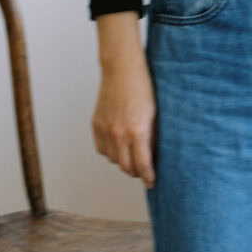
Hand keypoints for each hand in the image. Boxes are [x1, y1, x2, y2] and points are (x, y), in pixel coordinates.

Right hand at [92, 49, 157, 186]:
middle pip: (126, 167)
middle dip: (136, 172)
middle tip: (143, 171)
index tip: (152, 182)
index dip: (148, 177)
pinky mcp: (96, 124)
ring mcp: (105, 129)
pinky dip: (110, 151)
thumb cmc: (144, 88)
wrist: (122, 69)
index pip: (142, 165)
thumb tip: (153, 157)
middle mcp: (119, 133)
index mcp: (137, 131)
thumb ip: (152, 138)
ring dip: (122, 161)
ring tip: (132, 156)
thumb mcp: (155, 114)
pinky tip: (119, 146)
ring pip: (113, 159)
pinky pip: (102, 149)